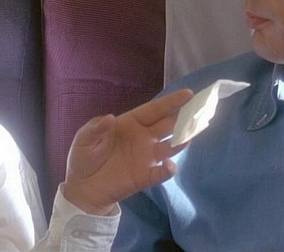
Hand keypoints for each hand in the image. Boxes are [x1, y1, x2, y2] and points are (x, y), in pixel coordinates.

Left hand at [62, 89, 193, 215]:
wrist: (82, 189)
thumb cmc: (84, 158)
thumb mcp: (84, 139)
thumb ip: (96, 128)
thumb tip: (111, 118)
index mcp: (131, 124)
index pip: (155, 110)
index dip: (171, 102)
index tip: (189, 94)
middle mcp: (144, 138)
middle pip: (168, 124)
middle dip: (184, 117)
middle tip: (201, 110)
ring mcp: (146, 157)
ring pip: (170, 146)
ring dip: (181, 141)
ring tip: (191, 135)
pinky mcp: (145, 176)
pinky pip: (161, 172)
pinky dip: (167, 169)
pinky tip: (169, 165)